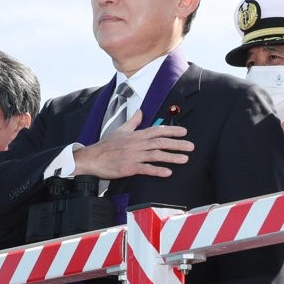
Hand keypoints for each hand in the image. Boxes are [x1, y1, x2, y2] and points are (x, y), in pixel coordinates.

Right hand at [74, 109, 193, 179]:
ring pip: (156, 155)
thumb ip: (133, 122)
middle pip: (160, 142)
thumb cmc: (106, 146)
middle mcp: (137, 143)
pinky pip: (145, 169)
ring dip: (171, 157)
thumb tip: (140, 111)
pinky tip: (168, 172)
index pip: (157, 130)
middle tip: (191, 146)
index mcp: (136, 135)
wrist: (92, 158)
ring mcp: (133, 155)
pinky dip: (157, 170)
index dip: (172, 130)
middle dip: (177, 144)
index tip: (184, 132)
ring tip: (185, 159)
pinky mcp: (129, 167)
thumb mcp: (120, 130)